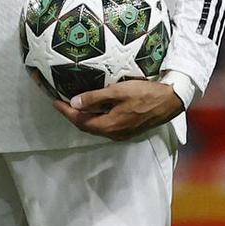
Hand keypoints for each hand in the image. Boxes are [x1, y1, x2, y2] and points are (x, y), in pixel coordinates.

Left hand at [52, 79, 183, 140]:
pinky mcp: (128, 129)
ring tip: (73, 104)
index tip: (54, 101)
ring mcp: (122, 133)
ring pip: (95, 126)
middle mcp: (114, 133)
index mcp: (109, 126)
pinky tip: (92, 108)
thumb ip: (95, 98)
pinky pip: (105, 125)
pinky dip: (94, 117)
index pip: (80, 120)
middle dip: (72, 115)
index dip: (65, 111)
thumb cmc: (145, 93)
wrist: (171, 101)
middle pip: (86, 126)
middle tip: (61, 102)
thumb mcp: (118, 92)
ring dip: (83, 116)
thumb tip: (74, 103)